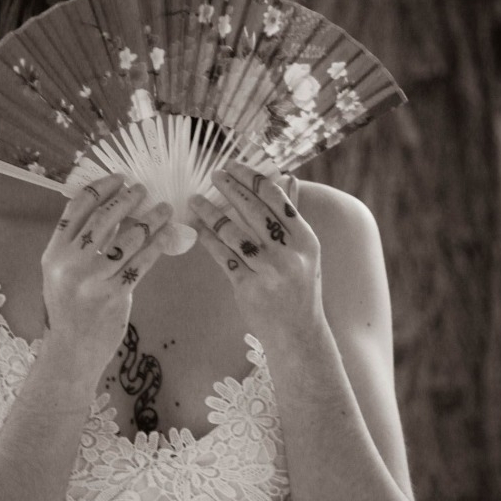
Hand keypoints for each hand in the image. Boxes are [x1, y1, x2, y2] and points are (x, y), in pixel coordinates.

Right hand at [41, 173, 173, 371]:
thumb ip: (78, 246)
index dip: (100, 188)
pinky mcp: (114, 296)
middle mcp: (70, 264)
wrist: (70, 352)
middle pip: (104, 218)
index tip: (118, 179)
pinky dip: (158, 245)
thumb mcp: (61, 274)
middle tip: (144, 189)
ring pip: (128, 238)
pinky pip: (142, 262)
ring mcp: (92, 280)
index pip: (77, 208)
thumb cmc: (69, 311)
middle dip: (127, 199)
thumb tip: (111, 213)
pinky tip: (168, 234)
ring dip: (150, 219)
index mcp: (54, 253)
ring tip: (164, 208)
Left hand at [188, 159, 324, 341]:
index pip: (277, 199)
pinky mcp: (248, 288)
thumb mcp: (305, 252)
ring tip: (195, 199)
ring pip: (234, 233)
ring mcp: (269, 272)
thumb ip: (292, 216)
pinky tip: (197, 228)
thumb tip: (287, 178)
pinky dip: (208, 240)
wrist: (298, 334)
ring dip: (211, 213)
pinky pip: (223, 257)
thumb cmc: (299, 289)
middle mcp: (289, 253)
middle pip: (254, 211)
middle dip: (231, 188)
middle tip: (213, 173)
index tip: (235, 165)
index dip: (253, 178)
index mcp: (306, 239)